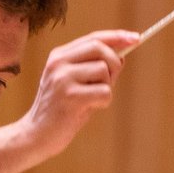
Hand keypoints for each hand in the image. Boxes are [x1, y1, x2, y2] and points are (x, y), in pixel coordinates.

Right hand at [19, 30, 140, 158]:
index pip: (93, 38)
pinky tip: (89, 110)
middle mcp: (59, 63)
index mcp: (58, 56)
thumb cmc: (61, 110)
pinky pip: (105, 92)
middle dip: (114, 63)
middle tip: (109, 81)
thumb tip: (122, 55)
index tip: (136, 38)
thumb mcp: (73, 83)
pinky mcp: (71, 97)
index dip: (117, 37)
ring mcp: (63, 79)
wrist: (36, 135)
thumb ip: (93, 68)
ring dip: (106, 87)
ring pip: (104, 70)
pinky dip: (104, 102)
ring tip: (91, 100)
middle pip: (100, 48)